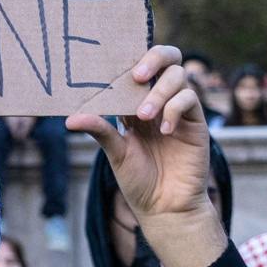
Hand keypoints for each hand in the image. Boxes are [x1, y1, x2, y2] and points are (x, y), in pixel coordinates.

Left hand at [69, 46, 214, 266]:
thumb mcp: (115, 154)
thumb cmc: (139, 182)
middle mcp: (160, 100)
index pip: (137, 67)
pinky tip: (165, 131)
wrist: (165, 208)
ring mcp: (179, 109)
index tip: (112, 63)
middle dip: (154, 57)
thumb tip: (70, 118)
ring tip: (144, 117)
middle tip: (137, 75)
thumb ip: (99, 131)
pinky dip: (175, 108)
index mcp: (136, 103)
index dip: (129, 59)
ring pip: (178, 75)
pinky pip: (189, 99)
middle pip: (167, 58)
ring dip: (159, 92)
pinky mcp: (195, 123)